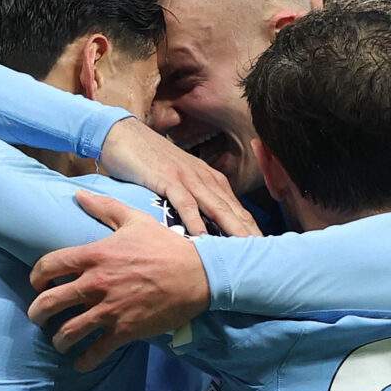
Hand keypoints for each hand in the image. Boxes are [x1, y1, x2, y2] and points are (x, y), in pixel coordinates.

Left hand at [28, 190, 210, 370]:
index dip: (35, 278)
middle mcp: (95, 284)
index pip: (47, 266)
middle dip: (37, 313)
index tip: (38, 285)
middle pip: (48, 303)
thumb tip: (78, 194)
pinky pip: (96, 352)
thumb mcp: (134, 219)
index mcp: (94, 255)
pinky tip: (81, 362)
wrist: (198, 274)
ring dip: (59, 340)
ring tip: (60, 342)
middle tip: (38, 317)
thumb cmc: (165, 245)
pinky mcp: (125, 331)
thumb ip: (104, 208)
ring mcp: (109, 310)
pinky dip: (84, 361)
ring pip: (68, 332)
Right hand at [100, 117, 259, 236]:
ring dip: (232, 229)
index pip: (237, 209)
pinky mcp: (167, 178)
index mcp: (210, 179)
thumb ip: (192, 199)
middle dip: (250, 233)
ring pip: (216, 207)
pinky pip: (185, 202)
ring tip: (245, 250)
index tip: (264, 250)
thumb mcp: (178, 180)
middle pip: (233, 211)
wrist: (124, 134)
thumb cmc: (150, 161)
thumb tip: (202, 226)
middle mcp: (204, 178)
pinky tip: (202, 237)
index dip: (252, 229)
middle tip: (266, 256)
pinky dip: (195, 220)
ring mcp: (187, 177)